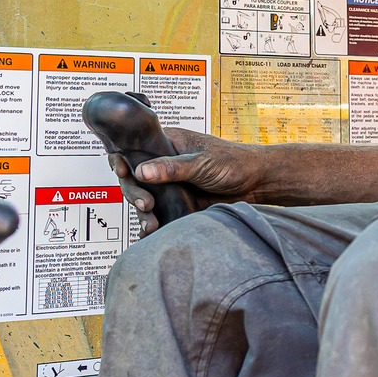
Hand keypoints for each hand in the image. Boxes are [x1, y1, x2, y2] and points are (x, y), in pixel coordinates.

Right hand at [108, 126, 258, 234]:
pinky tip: (149, 232)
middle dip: (134, 193)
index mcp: (167, 144)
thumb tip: (142, 171)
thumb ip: (172, 167)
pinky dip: (152, 223)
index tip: (121, 171)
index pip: (134, 150)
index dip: (122, 160)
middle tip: (146, 205)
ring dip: (143, 212)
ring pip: (145, 198)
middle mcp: (164, 164)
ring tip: (150, 224)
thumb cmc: (233, 162)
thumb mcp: (201, 162)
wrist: (256, 183)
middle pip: (135, 178)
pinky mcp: (177, 203)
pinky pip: (158, 213)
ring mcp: (170, 185)